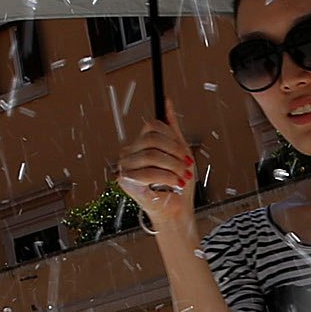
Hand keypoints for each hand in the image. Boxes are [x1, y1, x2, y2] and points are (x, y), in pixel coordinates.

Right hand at [117, 116, 203, 242]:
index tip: (184, 152)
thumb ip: (172, 128)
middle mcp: (130, 152)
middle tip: (186, 166)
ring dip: (172, 166)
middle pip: (151, 138)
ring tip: (181, 177)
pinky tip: (172, 183)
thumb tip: (167, 102)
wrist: (176, 209)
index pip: (152, 126)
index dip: (172, 138)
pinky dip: (165, 177)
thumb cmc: (178, 184)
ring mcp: (125, 165)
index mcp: (140, 144)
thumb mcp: (180, 151)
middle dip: (174, 153)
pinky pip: (147, 171)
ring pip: (150, 154)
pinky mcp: (125, 180)